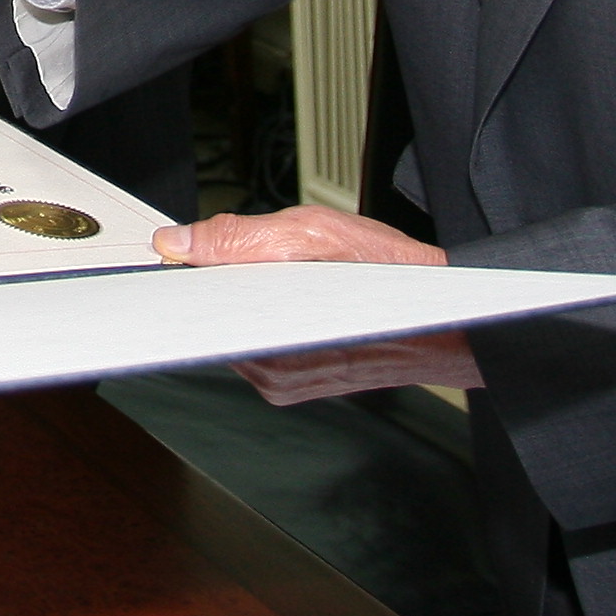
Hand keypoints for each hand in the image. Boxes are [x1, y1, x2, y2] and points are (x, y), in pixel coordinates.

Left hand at [148, 204, 479, 401]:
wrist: (446, 318)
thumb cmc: (393, 276)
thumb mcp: (314, 232)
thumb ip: (239, 237)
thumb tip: (177, 243)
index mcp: (273, 341)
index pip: (197, 315)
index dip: (181, 281)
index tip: (169, 259)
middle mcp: (272, 373)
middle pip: (211, 319)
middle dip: (218, 283)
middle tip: (243, 256)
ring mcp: (279, 381)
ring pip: (231, 328)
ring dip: (241, 298)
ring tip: (280, 275)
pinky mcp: (287, 383)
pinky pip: (252, 341)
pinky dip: (260, 313)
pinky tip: (288, 296)